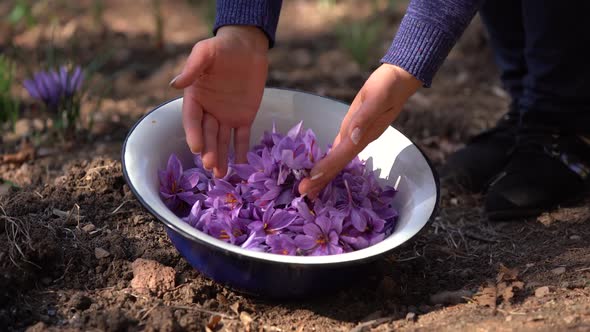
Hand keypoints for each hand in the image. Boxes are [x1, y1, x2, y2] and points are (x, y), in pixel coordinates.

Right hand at [170, 26, 268, 177]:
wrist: (247, 46)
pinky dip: (241, 151)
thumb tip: (175, 84)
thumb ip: (193, 68)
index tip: (196, 148)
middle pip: (207, 134)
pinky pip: (242, 137)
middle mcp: (208, 110)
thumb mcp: (205, 52)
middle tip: (210, 166)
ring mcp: (226, 116)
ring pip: (222, 140)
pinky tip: (241, 166)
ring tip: (221, 174)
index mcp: (195, 97)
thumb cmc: (222, 47)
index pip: (192, 120)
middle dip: (208, 150)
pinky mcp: (244, 117)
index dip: (193, 134)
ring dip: (221, 157)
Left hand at [298, 64, 421, 197]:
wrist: (401, 79)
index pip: (342, 156)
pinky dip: (329, 161)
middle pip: (339, 163)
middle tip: (304, 194)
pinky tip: (322, 168)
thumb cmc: (389, 86)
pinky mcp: (355, 129)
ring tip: (311, 189)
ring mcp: (357, 136)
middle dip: (322, 179)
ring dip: (325, 175)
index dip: (326, 169)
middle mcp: (360, 139)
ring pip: (338, 159)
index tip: (311, 182)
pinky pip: (339, 150)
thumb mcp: (377, 98)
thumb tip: (352, 137)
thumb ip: (365, 118)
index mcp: (364, 134)